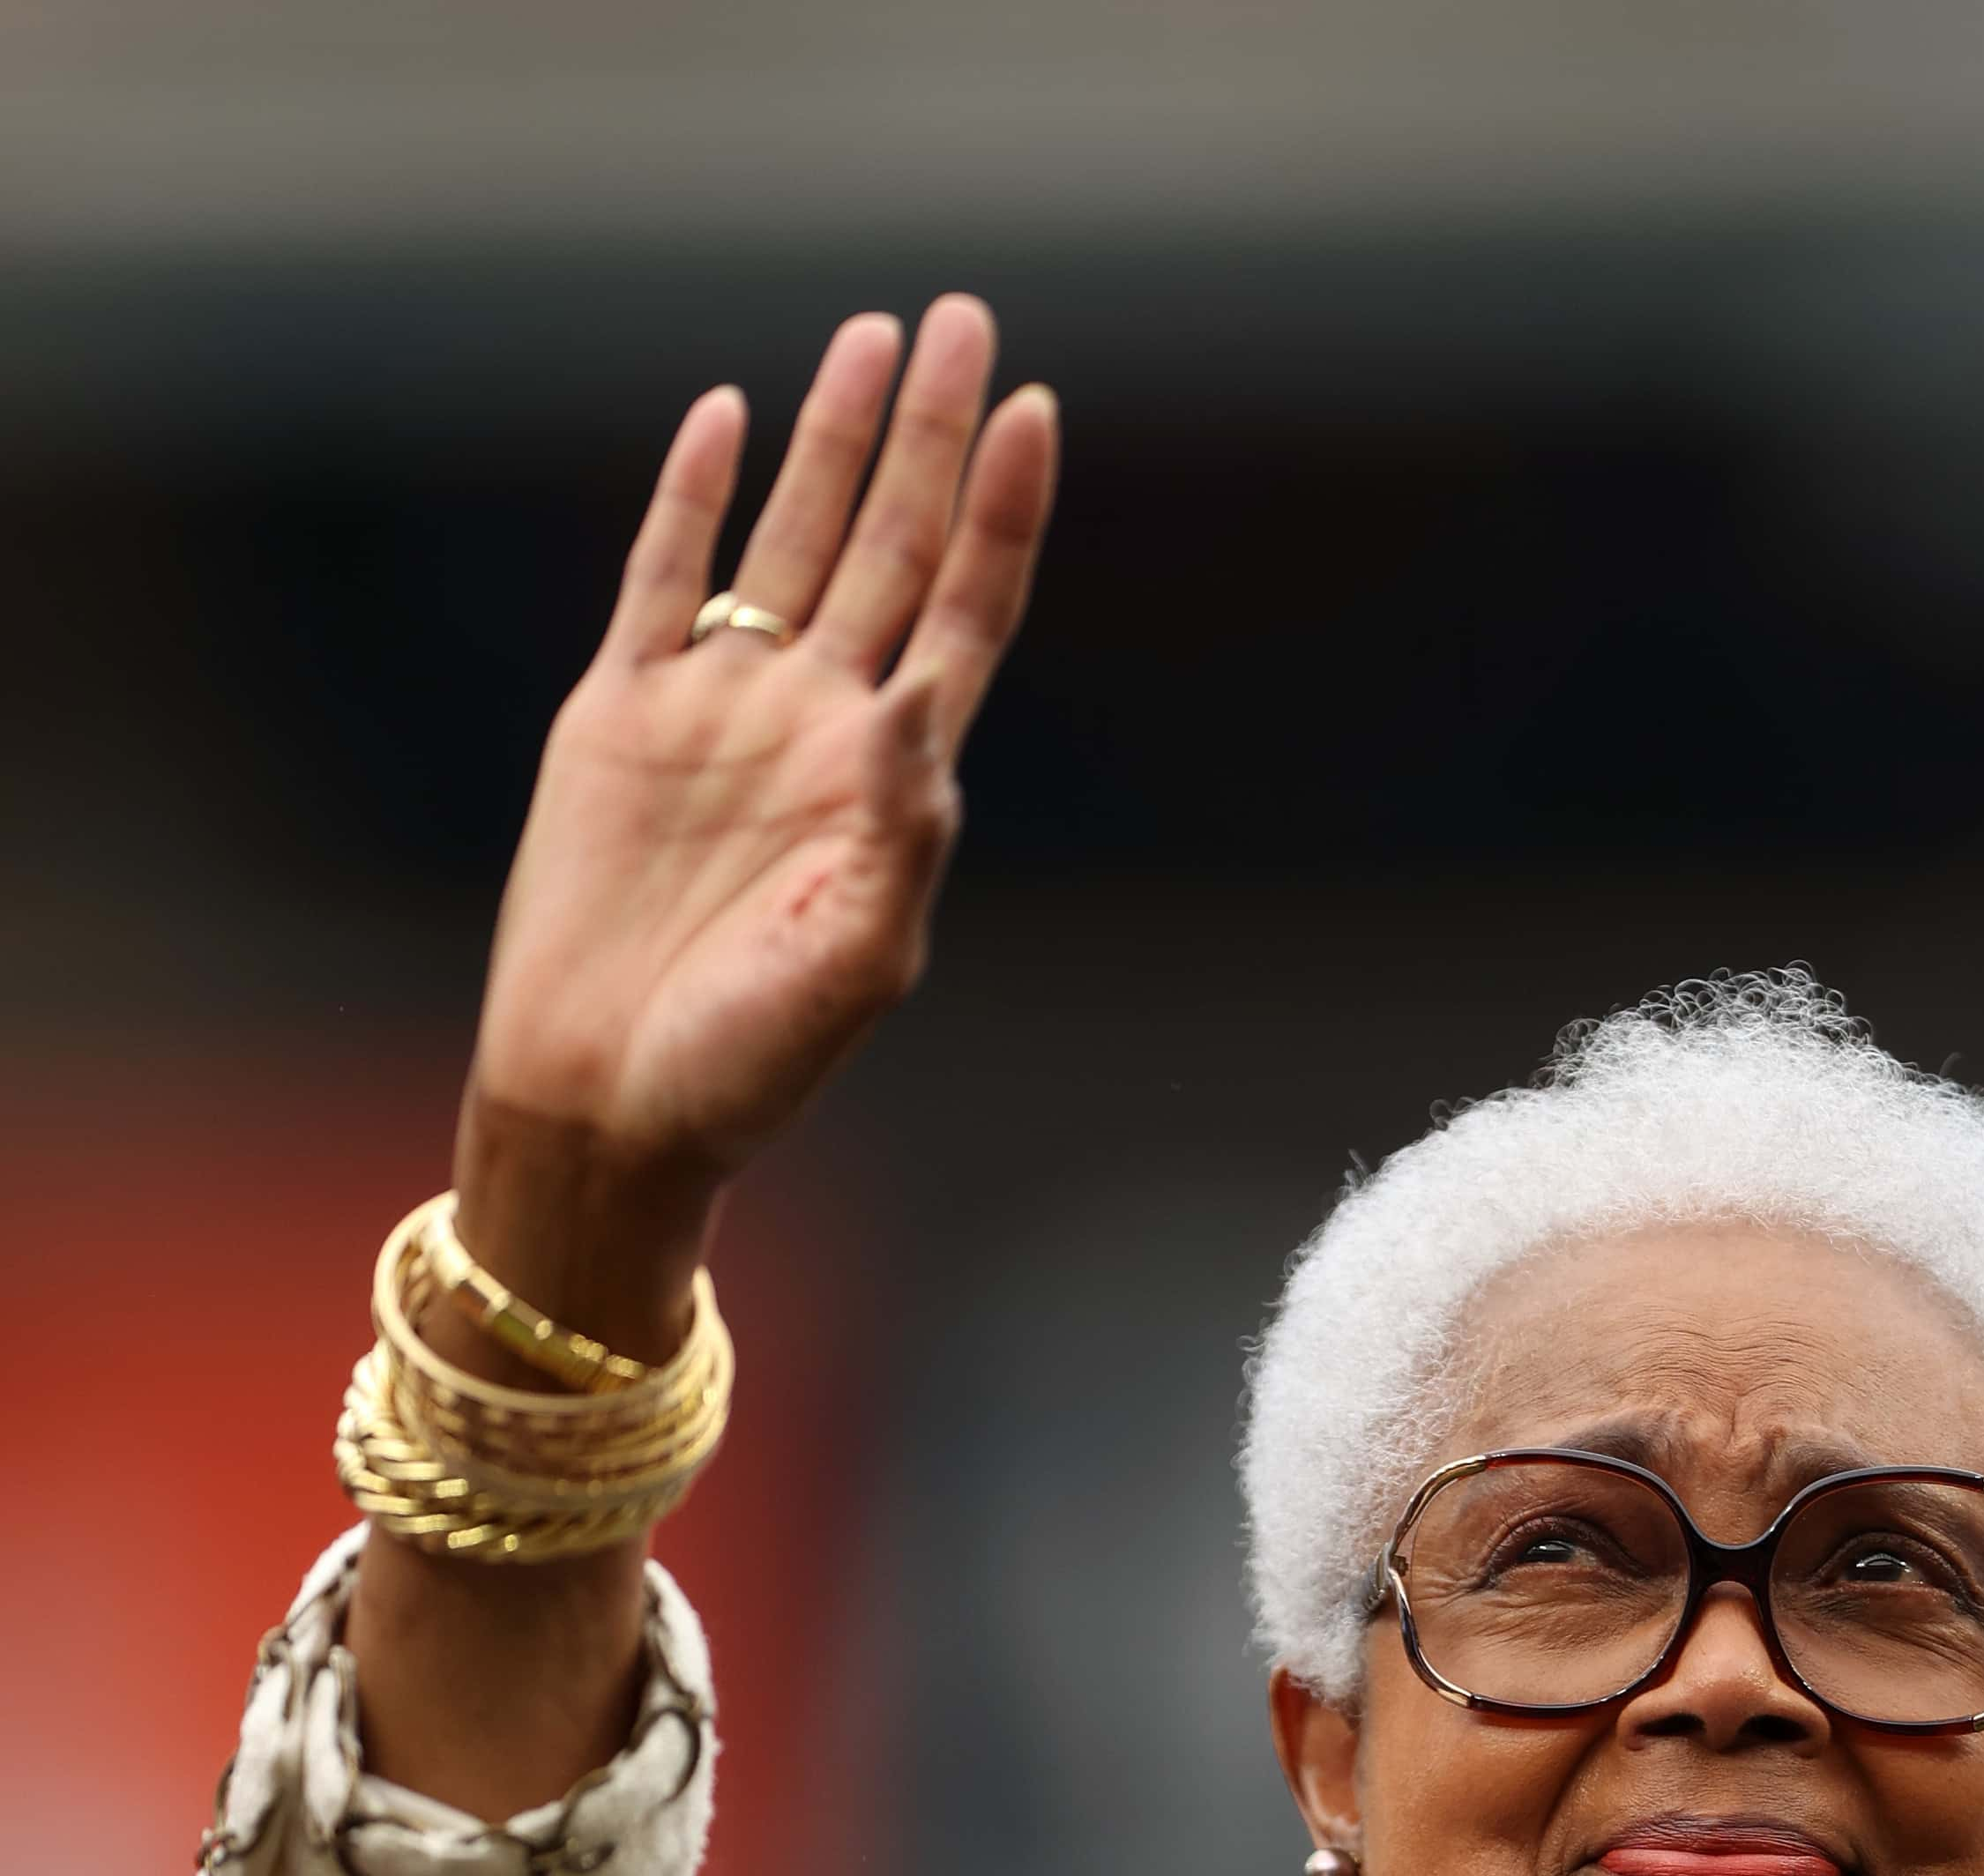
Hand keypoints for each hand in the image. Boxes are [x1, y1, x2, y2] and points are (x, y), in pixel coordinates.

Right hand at [453, 297, 1057, 1351]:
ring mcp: (721, 712)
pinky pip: (665, 578)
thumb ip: (896, 845)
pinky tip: (728, 417)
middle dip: (928, 436)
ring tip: (874, 335)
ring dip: (832, 441)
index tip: (1034, 412)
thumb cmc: (742, 1069)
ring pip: (790, 540)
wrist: (605, 1106)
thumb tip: (920, 718)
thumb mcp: (848, 970)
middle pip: (891, 548)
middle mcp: (815, 729)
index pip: (964, 616)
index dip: (1002, 514)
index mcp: (888, 787)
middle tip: (965, 318)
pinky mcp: (622, 715)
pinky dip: (693, 498)